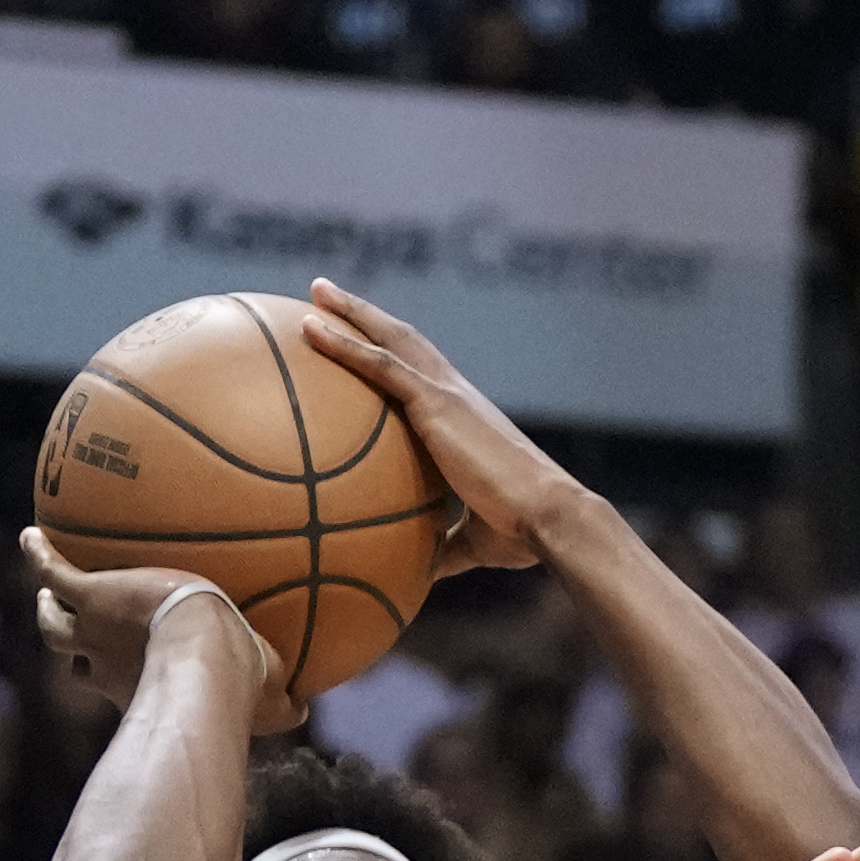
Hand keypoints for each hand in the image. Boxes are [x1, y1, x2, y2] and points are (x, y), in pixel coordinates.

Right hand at [24, 530, 281, 726]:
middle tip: (64, 622)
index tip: (107, 666)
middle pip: (72, 655)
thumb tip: (307, 711)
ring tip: (46, 586)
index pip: (113, 680)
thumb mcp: (265, 697)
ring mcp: (94, 628)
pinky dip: (39, 553)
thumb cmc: (236, 682)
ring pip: (54, 621)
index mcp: (137, 683)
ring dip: (49, 605)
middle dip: (68, 640)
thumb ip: (283, 704)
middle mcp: (106, 662)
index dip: (107, 673)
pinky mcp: (91, 594)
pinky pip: (51, 570)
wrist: (205, 654)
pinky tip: (32, 535)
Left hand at [293, 278, 571, 578]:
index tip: (367, 337)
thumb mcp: (473, 540)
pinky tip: (311, 329)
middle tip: (327, 295)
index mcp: (465, 418)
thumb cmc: (520, 532)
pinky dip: (344, 343)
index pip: (423, 374)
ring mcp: (448, 393)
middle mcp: (457, 394)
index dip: (395, 352)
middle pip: (404, 340)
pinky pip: (381, 364)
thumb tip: (419, 570)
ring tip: (316, 290)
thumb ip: (444, 546)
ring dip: (352, 312)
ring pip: (392, 338)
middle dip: (367, 315)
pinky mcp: (438, 403)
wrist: (547, 516)